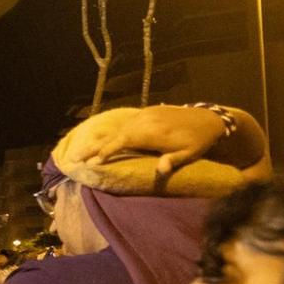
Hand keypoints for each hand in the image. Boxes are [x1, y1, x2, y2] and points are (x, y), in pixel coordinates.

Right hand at [67, 106, 235, 176]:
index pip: (121, 143)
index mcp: (150, 132)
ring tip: (84, 150)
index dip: (105, 153)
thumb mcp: (189, 154)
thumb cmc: (198, 141)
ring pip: (116, 128)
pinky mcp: (146, 112)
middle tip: (75, 158)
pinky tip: (103, 139)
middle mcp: (143, 121)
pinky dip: (112, 132)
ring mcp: (144, 115)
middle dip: (94, 147)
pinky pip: (124, 123)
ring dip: (100, 140)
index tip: (91, 164)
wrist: (208, 119)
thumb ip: (172, 161)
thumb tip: (160, 171)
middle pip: (113, 135)